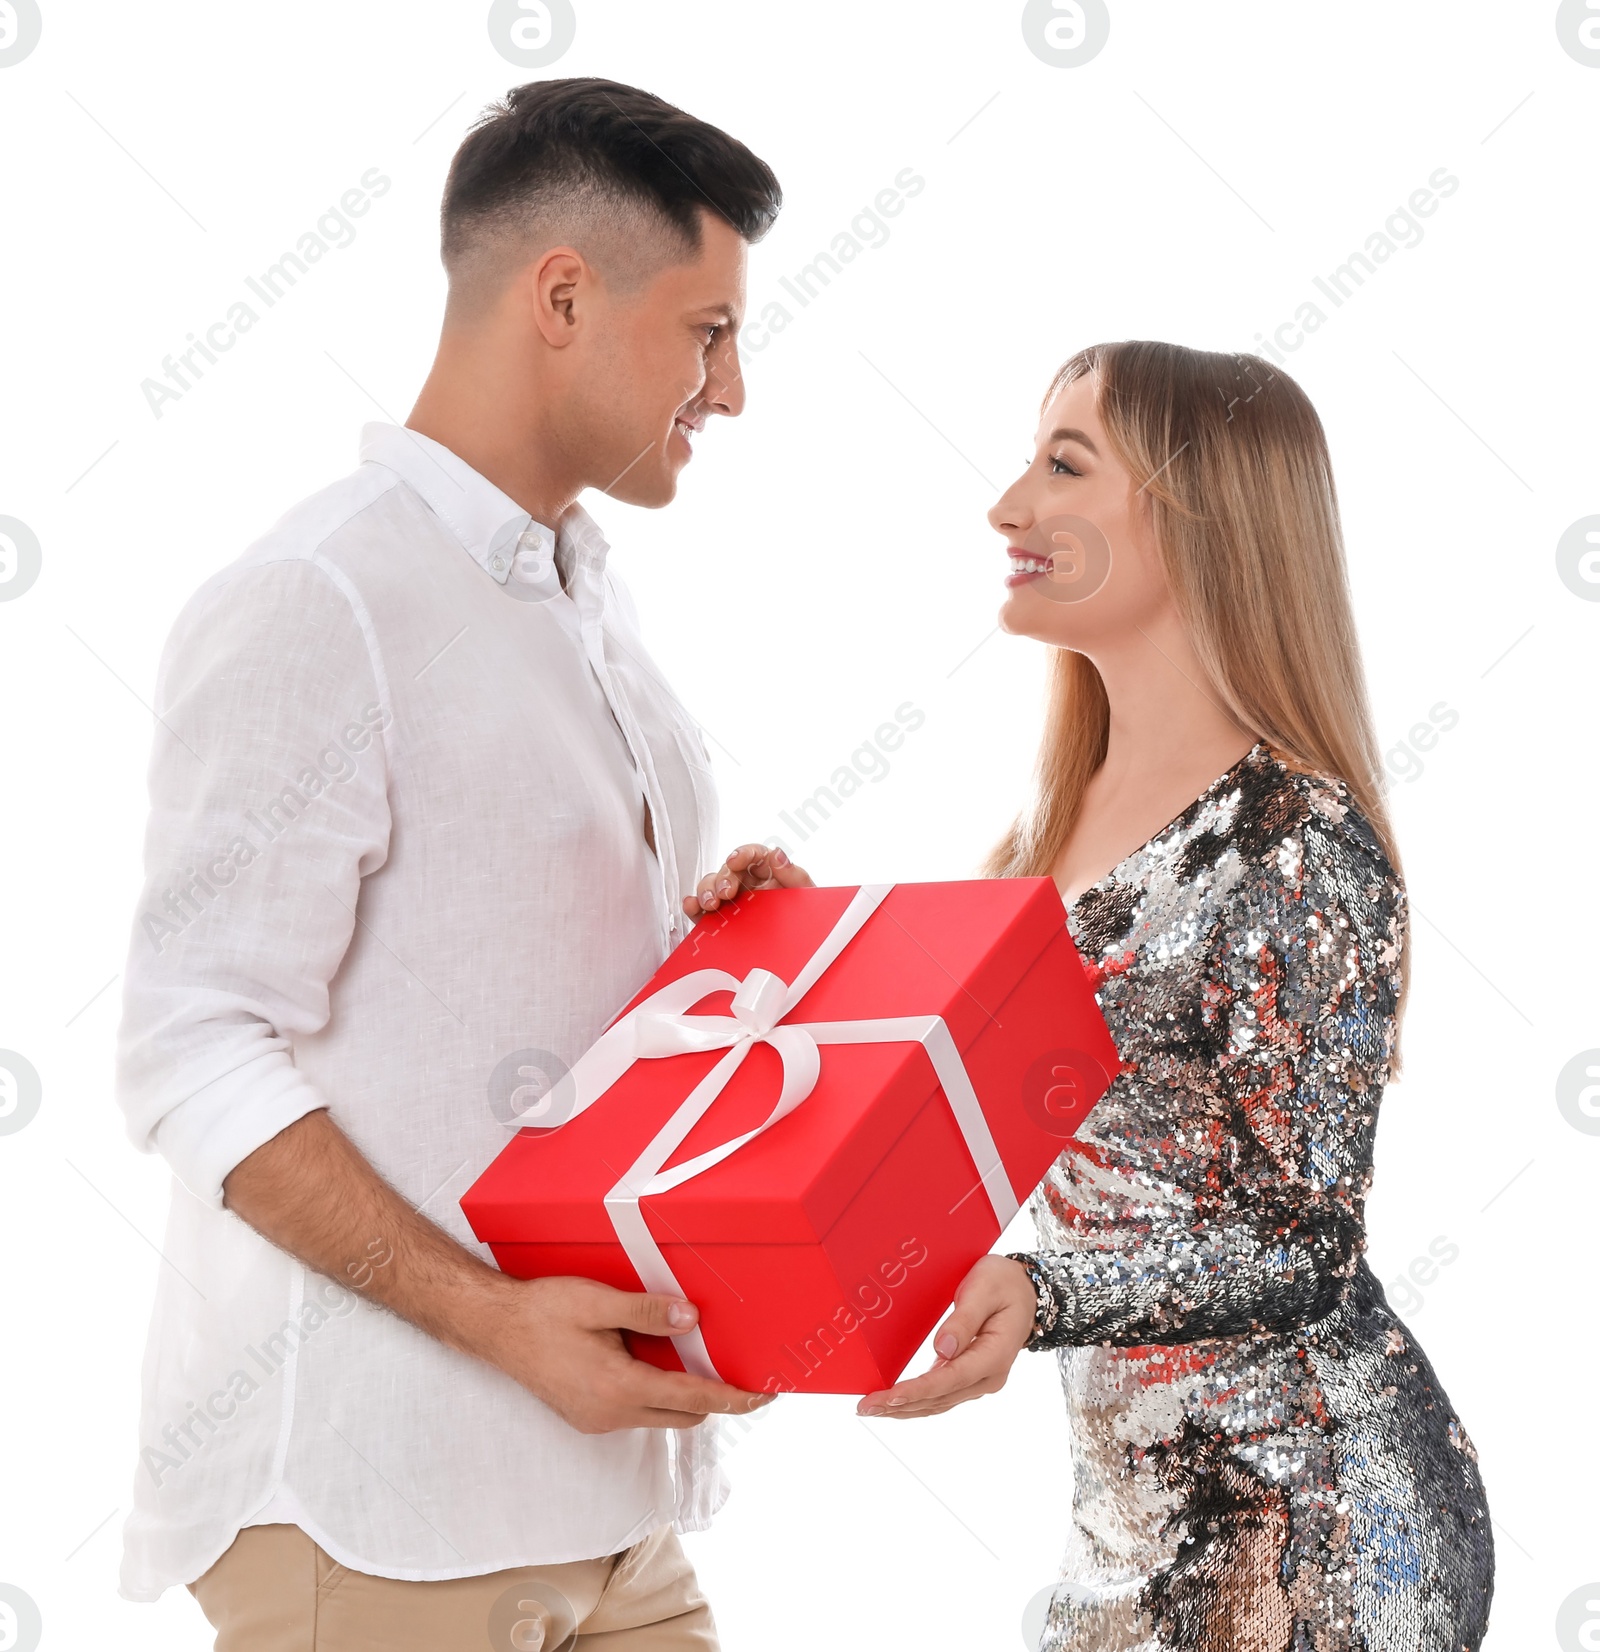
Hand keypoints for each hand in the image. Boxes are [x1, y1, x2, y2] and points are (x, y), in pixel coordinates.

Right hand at [462, 1273, 775, 1433]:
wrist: (494, 1327)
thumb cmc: (542, 1310)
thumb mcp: (597, 1301)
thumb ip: (646, 1311)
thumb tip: (691, 1319)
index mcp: (618, 1388)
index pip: (692, 1399)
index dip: (732, 1398)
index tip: (763, 1395)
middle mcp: (610, 1414)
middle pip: (682, 1414)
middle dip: (715, 1398)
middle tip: (740, 1369)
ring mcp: (597, 1419)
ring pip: (659, 1413)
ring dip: (684, 1393)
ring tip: (701, 1357)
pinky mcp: (587, 1415)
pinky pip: (637, 1410)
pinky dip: (657, 1391)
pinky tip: (657, 1359)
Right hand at [684, 841, 813, 916]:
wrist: (801, 943)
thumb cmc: (805, 916)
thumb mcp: (805, 894)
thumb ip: (794, 874)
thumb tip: (778, 854)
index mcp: (768, 871)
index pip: (752, 854)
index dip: (742, 854)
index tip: (735, 861)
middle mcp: (747, 883)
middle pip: (727, 871)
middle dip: (723, 879)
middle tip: (726, 893)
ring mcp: (732, 900)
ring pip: (711, 886)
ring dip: (707, 891)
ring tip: (711, 904)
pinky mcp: (720, 918)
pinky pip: (702, 909)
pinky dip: (693, 906)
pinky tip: (692, 906)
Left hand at [855, 1255, 1036, 1418]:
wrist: (1025, 1290)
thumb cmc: (1004, 1283)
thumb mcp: (985, 1289)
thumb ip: (964, 1319)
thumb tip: (942, 1350)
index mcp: (995, 1355)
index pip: (951, 1379)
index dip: (918, 1390)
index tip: (890, 1396)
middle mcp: (989, 1376)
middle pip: (940, 1397)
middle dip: (901, 1404)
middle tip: (865, 1407)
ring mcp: (980, 1380)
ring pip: (939, 1402)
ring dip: (905, 1409)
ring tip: (872, 1409)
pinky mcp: (971, 1377)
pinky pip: (942, 1395)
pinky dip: (917, 1401)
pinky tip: (896, 1403)